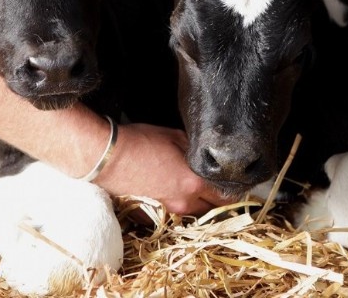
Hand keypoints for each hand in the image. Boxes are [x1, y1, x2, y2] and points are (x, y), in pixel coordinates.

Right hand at [94, 122, 230, 215]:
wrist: (108, 158)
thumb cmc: (141, 143)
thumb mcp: (175, 137)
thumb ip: (196, 150)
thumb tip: (208, 154)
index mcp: (195, 182)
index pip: (227, 196)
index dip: (235, 190)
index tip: (239, 183)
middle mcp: (186, 200)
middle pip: (214, 208)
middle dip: (221, 199)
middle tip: (224, 186)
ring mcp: (170, 207)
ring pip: (197, 210)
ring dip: (203, 202)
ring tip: (203, 186)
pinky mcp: (157, 209)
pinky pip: (180, 209)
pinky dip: (186, 202)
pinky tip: (182, 188)